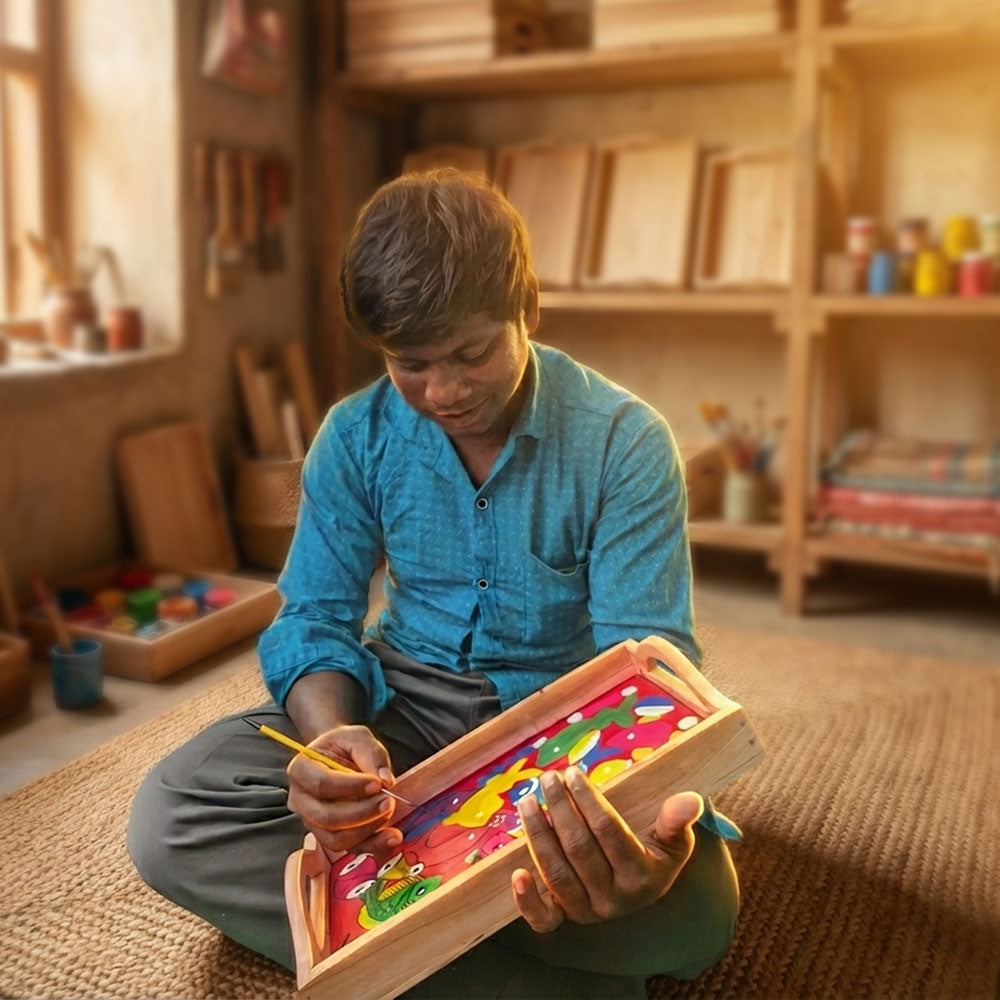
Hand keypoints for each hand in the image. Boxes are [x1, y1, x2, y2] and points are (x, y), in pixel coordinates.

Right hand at [285, 724, 401, 858]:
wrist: (339, 757)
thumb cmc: (344, 746)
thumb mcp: (358, 737)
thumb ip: (371, 754)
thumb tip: (386, 781)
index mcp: (301, 770)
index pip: (321, 784)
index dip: (350, 786)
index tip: (377, 783)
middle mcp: (301, 800)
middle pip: (327, 817)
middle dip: (361, 813)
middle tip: (388, 801)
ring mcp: (313, 822)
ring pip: (336, 839)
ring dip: (367, 831)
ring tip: (389, 813)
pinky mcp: (329, 836)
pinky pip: (349, 848)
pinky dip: (373, 845)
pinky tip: (392, 837)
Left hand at [511, 766, 701, 932]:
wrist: (642, 892)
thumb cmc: (655, 855)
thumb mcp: (673, 840)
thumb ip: (677, 820)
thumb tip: (690, 800)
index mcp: (641, 877)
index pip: (609, 832)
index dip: (588, 801)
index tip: (573, 773)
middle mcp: (613, 899)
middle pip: (579, 849)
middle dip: (560, 809)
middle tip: (548, 778)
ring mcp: (587, 911)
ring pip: (557, 873)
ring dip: (538, 835)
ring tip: (527, 801)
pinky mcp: (566, 919)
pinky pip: (543, 919)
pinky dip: (526, 900)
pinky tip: (516, 873)